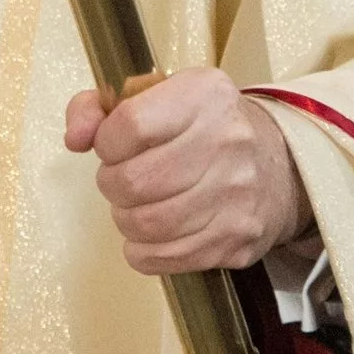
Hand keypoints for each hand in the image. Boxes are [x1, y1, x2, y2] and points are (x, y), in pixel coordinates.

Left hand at [65, 69, 309, 275]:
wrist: (278, 166)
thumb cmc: (200, 128)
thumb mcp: (156, 95)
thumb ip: (99, 106)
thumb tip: (75, 138)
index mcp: (204, 96)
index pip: (132, 124)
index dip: (106, 142)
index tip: (109, 146)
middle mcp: (228, 143)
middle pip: (136, 181)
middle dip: (112, 184)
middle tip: (119, 179)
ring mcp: (236, 196)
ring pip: (148, 224)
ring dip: (125, 219)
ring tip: (133, 206)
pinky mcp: (237, 240)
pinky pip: (168, 258)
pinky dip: (143, 251)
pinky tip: (147, 235)